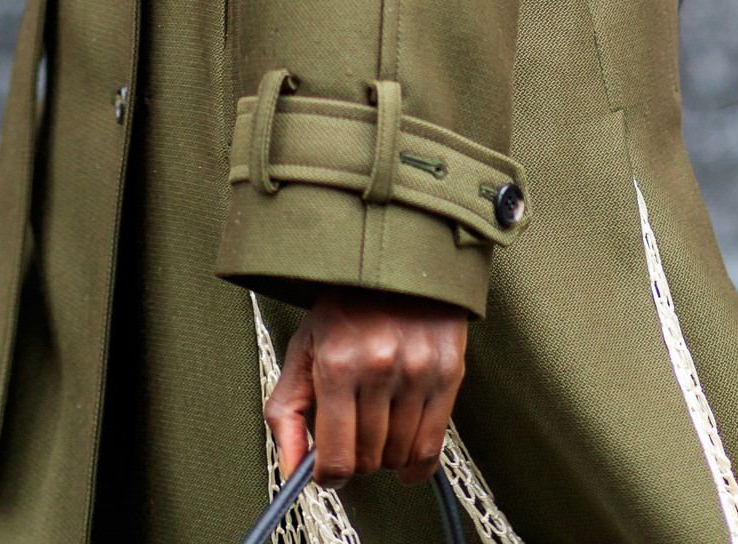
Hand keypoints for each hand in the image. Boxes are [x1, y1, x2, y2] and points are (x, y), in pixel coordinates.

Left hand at [264, 287, 466, 487]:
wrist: (397, 261)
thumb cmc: (343, 309)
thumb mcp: (303, 350)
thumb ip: (287, 413)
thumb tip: (291, 474)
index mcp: (337, 364)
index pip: (336, 457)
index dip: (329, 475)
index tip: (328, 471)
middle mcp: (379, 368)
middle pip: (369, 458)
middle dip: (357, 458)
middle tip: (353, 437)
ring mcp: (418, 370)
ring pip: (400, 454)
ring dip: (386, 455)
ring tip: (377, 428)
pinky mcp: (449, 371)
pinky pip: (433, 445)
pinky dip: (417, 463)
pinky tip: (405, 458)